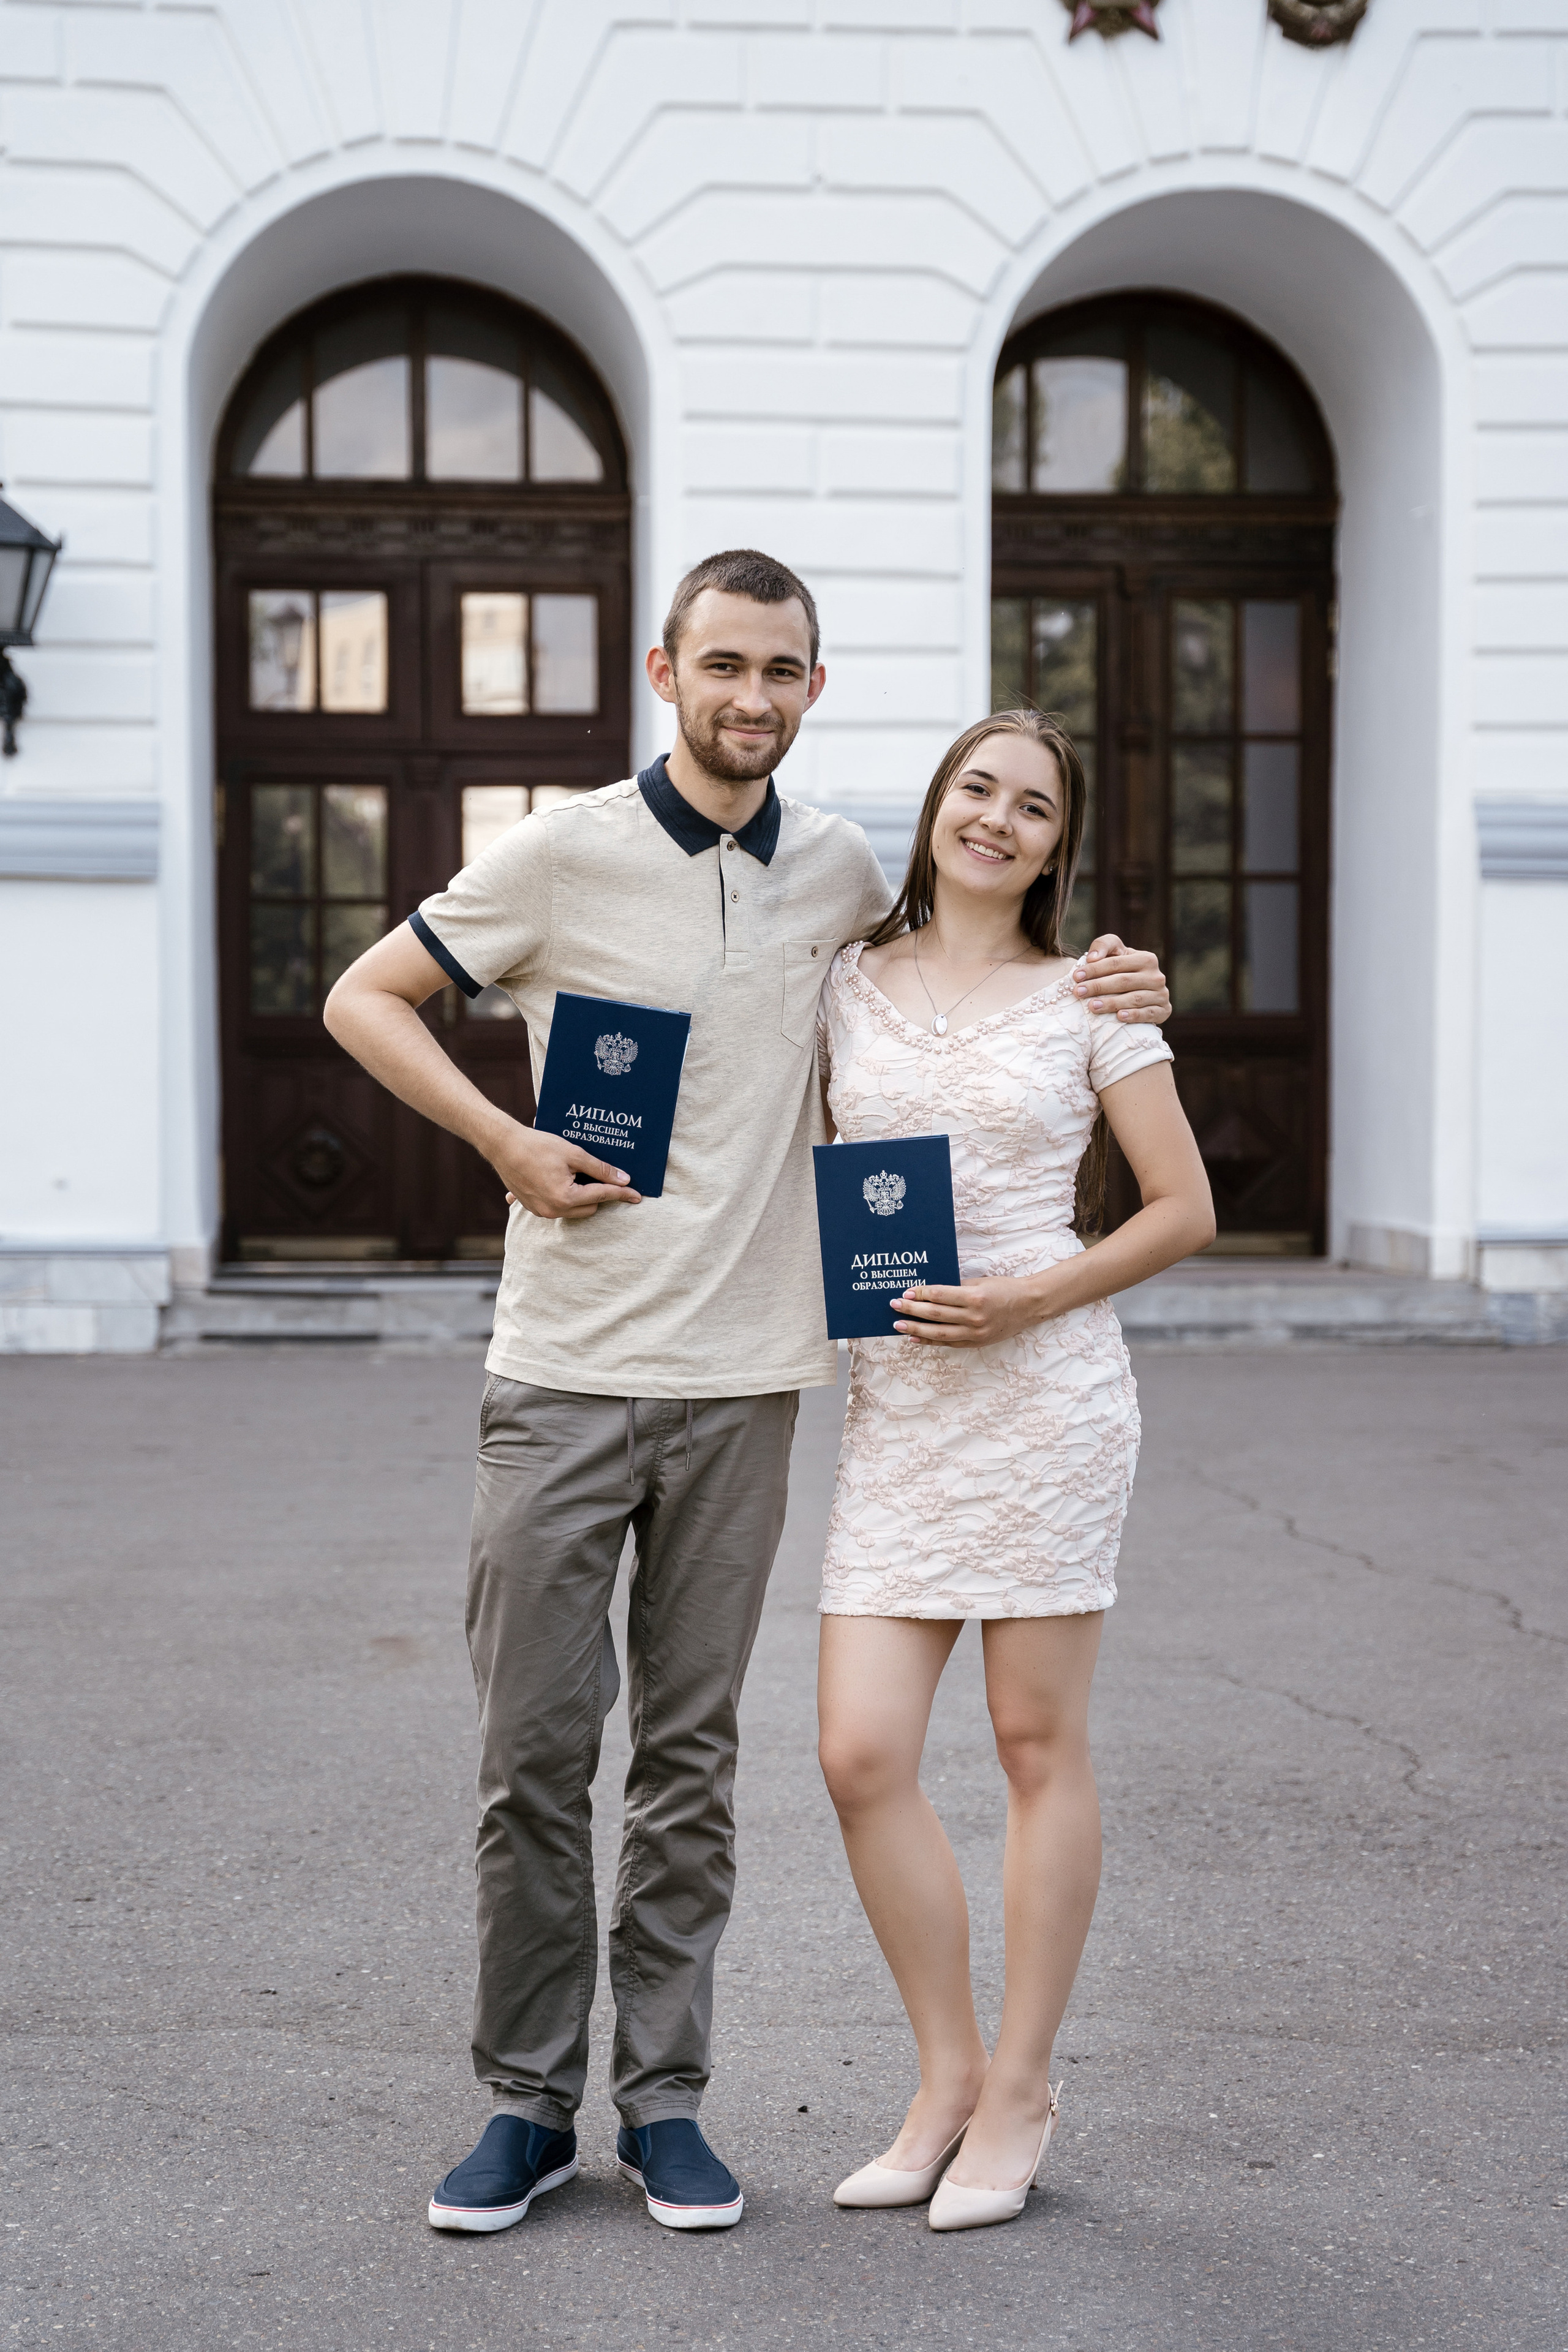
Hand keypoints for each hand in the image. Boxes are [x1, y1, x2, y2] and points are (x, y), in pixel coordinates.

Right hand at [491, 1122, 641, 1221]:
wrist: (502, 1145)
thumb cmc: (537, 1146)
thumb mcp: (573, 1154)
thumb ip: (599, 1169)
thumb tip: (622, 1179)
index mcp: (565, 1198)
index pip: (602, 1196)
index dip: (621, 1193)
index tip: (636, 1195)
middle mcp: (553, 1211)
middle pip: (589, 1208)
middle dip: (598, 1194)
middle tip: (602, 1176)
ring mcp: (541, 1212)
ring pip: (573, 1209)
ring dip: (581, 1196)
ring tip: (578, 1175)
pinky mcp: (532, 1207)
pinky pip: (557, 1206)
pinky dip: (564, 1196)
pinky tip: (561, 1180)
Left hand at [891, 1276, 1043, 1347]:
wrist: (1028, 1306)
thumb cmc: (1004, 1289)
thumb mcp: (980, 1282)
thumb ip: (956, 1287)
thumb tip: (929, 1291)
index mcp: (975, 1297)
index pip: (940, 1295)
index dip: (920, 1294)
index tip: (906, 1291)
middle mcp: (974, 1317)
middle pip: (935, 1314)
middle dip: (912, 1310)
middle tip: (894, 1305)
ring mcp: (975, 1333)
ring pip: (939, 1333)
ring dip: (916, 1329)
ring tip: (898, 1325)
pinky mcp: (976, 1343)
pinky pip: (948, 1343)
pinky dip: (930, 1341)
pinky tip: (915, 1338)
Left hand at [1073, 933, 1170, 1024]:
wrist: (1144, 993)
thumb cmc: (1123, 970)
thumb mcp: (1115, 953)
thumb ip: (1103, 946)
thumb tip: (1092, 957)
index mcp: (1146, 958)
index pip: (1116, 963)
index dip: (1095, 969)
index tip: (1076, 976)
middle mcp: (1156, 976)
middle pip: (1123, 981)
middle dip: (1098, 986)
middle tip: (1078, 992)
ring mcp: (1161, 994)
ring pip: (1134, 998)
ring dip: (1112, 1003)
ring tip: (1092, 1006)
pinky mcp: (1164, 1010)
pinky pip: (1148, 1014)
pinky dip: (1134, 1016)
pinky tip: (1119, 1017)